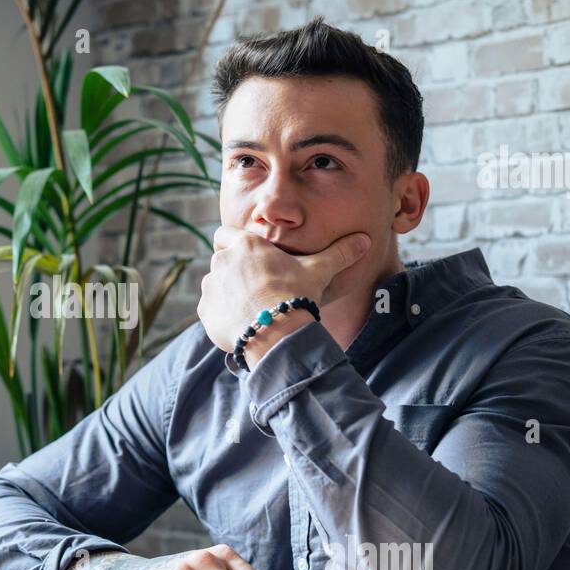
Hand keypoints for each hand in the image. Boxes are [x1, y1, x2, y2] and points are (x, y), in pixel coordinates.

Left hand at [197, 228, 370, 355]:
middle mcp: (221, 261)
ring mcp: (210, 286)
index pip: (225, 234)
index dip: (234, 245)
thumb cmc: (297, 296)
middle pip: (221, 261)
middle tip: (257, 288)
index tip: (248, 259)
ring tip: (252, 309)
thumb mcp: (320, 271)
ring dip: (227, 293)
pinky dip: (222, 314)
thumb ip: (339, 253)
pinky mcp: (204, 311)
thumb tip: (365, 240)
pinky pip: (210, 309)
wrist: (277, 335)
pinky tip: (244, 323)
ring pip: (215, 285)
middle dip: (234, 272)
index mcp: (244, 245)